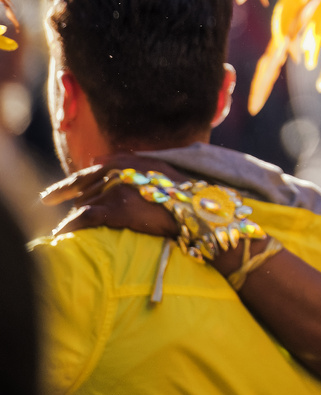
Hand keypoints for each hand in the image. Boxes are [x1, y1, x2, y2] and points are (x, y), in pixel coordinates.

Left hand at [42, 153, 191, 239]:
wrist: (198, 208)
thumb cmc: (183, 191)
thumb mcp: (158, 167)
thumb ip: (129, 162)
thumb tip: (95, 158)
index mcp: (128, 161)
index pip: (88, 173)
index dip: (66, 187)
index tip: (48, 198)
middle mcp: (120, 171)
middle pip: (86, 192)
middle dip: (79, 206)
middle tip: (70, 224)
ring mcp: (118, 188)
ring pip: (84, 203)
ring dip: (78, 217)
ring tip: (71, 233)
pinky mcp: (117, 207)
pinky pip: (84, 216)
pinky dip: (70, 226)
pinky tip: (61, 235)